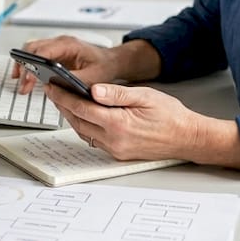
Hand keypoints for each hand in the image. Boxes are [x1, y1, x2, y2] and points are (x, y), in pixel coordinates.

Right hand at [12, 36, 120, 94]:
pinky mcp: (55, 54)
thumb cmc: (105, 66)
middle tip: (23, 85)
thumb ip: (76, 80)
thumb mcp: (94, 76)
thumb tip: (59, 85)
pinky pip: (36, 56)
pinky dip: (28, 66)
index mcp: (69, 45)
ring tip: (21, 83)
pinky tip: (26, 78)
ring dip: (24, 65)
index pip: (44, 51)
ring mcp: (56, 47)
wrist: (112, 61)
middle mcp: (60, 43)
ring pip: (31, 50)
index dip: (33, 65)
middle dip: (25, 66)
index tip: (29, 79)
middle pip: (33, 48)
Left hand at [49, 83, 207, 162]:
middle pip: (78, 122)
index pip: (81, 108)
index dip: (63, 96)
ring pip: (83, 132)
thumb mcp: (145, 95)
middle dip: (63, 106)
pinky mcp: (118, 154)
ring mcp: (115, 150)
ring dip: (72, 117)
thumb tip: (92, 90)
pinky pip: (94, 140)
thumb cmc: (170, 115)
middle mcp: (114, 140)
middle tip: (54, 91)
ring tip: (64, 101)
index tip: (52, 86)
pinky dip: (84, 127)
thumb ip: (116, 93)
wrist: (187, 138)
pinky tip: (83, 116)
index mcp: (118, 124)